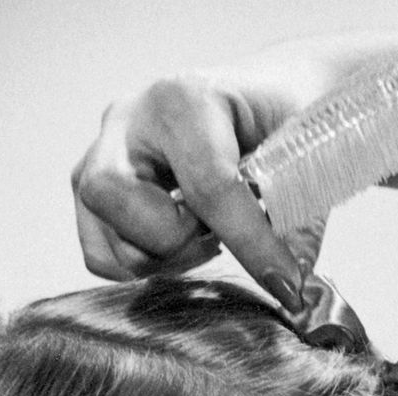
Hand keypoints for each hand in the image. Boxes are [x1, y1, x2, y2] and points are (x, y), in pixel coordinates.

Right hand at [71, 56, 335, 302]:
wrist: (264, 97)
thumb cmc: (282, 118)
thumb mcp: (307, 156)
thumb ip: (297, 222)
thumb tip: (295, 296)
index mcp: (184, 99)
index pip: (207, 186)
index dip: (250, 244)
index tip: (286, 283)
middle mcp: (128, 121)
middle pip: (117, 200)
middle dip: (174, 237)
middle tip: (216, 231)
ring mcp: (101, 153)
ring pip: (106, 237)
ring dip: (163, 255)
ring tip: (203, 234)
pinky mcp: (91, 188)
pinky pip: (99, 254)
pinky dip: (140, 264)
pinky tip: (180, 239)